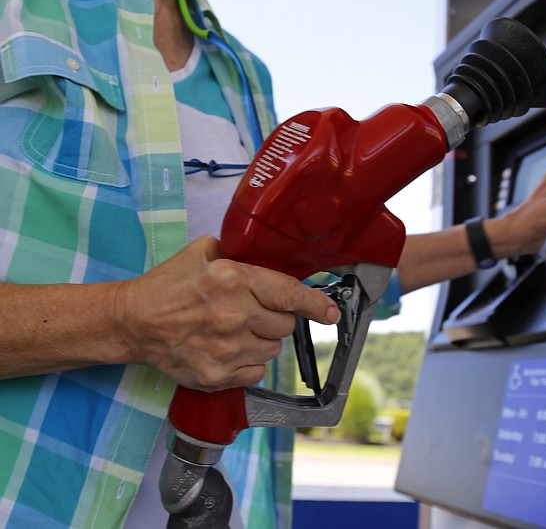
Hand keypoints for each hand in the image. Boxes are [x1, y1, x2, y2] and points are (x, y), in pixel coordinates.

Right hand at [115, 236, 339, 391]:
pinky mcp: (217, 376)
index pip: (289, 295)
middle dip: (276, 318)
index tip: (330, 312)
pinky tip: (227, 350)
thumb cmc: (167, 287)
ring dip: (261, 340)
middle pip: (285, 325)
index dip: (316, 305)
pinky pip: (256, 373)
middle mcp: (234, 316)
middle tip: (252, 312)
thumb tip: (276, 262)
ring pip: (272, 350)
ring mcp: (226, 349)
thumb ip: (241, 255)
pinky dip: (248, 364)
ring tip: (234, 331)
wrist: (132, 322)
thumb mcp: (203, 253)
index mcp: (232, 280)